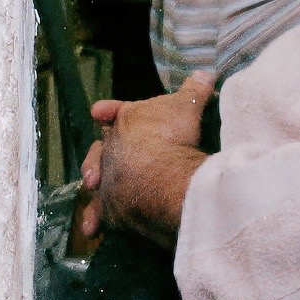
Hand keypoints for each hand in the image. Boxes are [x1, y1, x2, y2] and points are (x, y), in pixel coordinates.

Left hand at [76, 72, 213, 247]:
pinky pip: (100, 215)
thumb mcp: (188, 106)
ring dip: (94, 181)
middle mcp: (110, 149)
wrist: (161, 174)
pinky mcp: (111, 208)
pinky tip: (92, 228)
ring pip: (95, 180)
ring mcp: (108, 179)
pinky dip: (95, 219)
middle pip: (100, 148)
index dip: (108, 111)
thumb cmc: (173, 134)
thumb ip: (195, 89)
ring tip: (92, 185)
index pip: (113, 113)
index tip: (98, 111)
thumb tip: (206, 72)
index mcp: (126, 121)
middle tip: (101, 156)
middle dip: (99, 152)